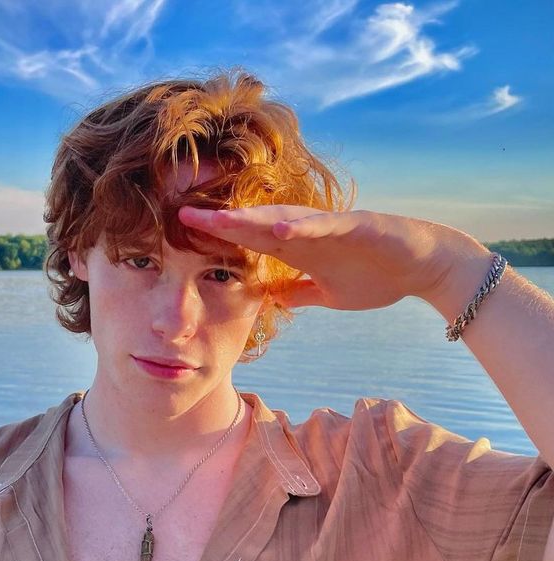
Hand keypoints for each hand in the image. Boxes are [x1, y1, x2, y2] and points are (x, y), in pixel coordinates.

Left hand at [178, 204, 489, 310]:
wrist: (424, 267)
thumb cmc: (377, 277)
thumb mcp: (328, 294)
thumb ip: (299, 292)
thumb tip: (272, 298)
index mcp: (297, 251)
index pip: (249, 244)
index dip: (217, 240)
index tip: (183, 238)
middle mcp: (307, 235)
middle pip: (255, 227)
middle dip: (219, 222)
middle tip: (181, 216)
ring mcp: (329, 228)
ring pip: (282, 220)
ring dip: (249, 218)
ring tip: (215, 217)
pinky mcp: (355, 226)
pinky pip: (324, 226)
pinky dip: (301, 226)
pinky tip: (276, 226)